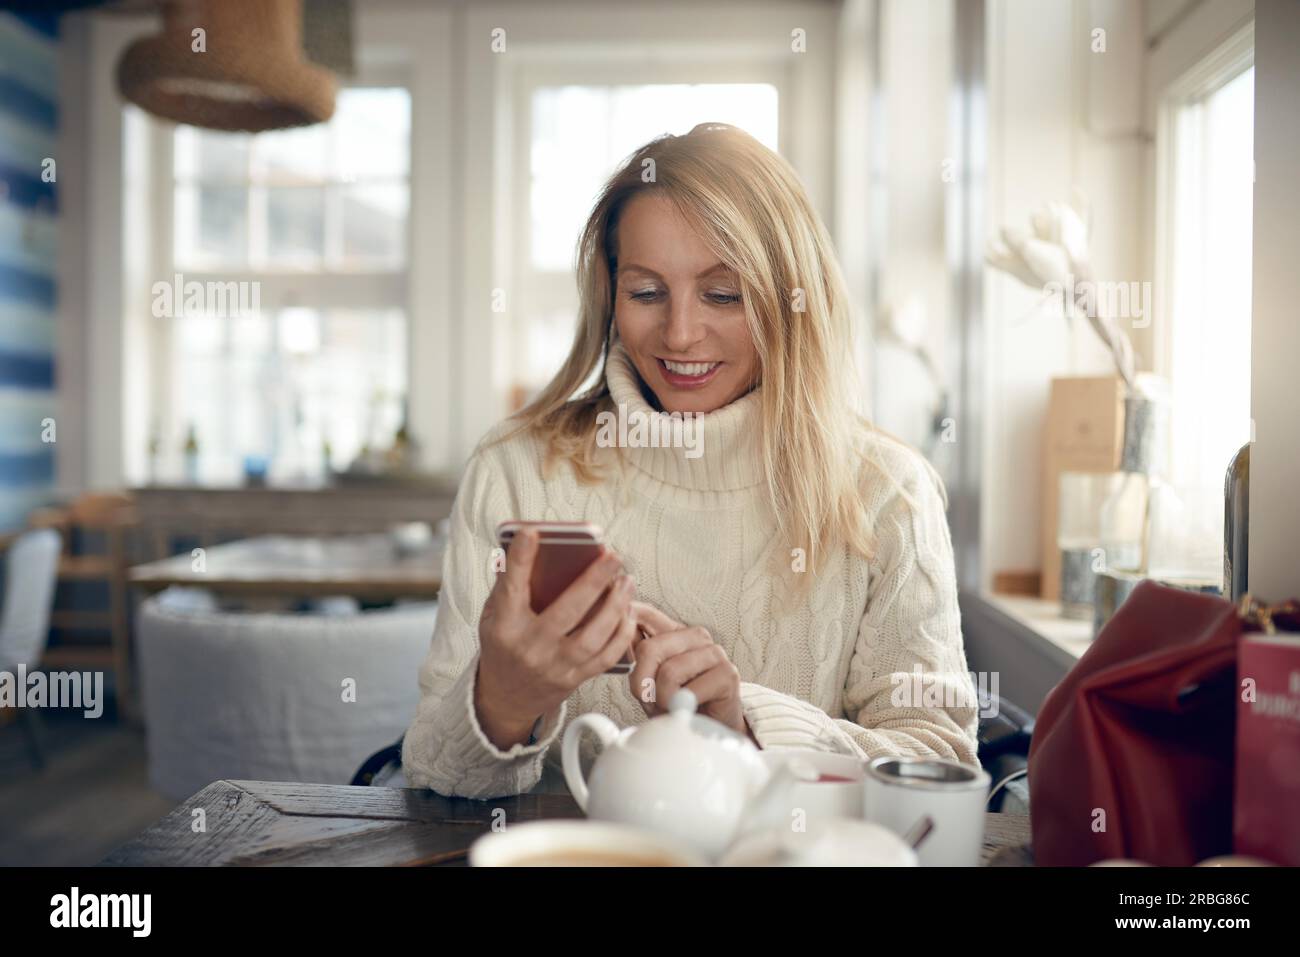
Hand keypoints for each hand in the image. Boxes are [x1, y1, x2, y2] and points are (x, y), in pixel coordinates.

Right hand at [475, 528, 638, 748]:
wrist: (506, 698)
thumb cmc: (503, 645)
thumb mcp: (492, 615)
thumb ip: (508, 584)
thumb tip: (527, 543)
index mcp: (504, 626)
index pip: (511, 588)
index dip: (520, 560)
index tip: (532, 534)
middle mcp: (530, 647)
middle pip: (566, 611)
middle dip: (593, 581)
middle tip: (612, 557)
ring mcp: (554, 666)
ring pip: (592, 637)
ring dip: (615, 606)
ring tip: (626, 581)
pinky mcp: (574, 678)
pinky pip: (605, 656)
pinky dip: (621, 633)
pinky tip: (628, 612)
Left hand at [629, 602, 748, 738]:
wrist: (709, 730)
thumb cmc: (678, 704)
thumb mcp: (649, 680)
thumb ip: (637, 656)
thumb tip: (620, 630)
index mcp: (675, 632)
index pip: (645, 615)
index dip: (626, 620)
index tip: (616, 636)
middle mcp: (696, 636)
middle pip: (650, 649)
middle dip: (641, 683)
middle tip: (649, 699)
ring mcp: (714, 652)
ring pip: (669, 671)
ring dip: (663, 699)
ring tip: (671, 705)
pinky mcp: (727, 673)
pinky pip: (689, 691)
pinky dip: (681, 707)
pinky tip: (687, 709)